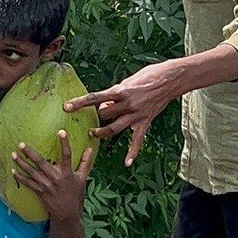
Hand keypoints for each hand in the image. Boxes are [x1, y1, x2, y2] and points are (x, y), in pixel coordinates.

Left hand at [11, 130, 94, 220]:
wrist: (67, 213)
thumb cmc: (75, 195)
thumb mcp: (82, 178)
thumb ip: (85, 163)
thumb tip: (90, 149)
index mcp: (67, 173)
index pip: (67, 155)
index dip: (64, 143)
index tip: (61, 132)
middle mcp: (55, 177)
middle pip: (41, 162)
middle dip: (30, 153)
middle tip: (21, 144)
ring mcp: (46, 185)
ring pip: (31, 172)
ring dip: (21, 163)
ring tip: (13, 154)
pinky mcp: (40, 191)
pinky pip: (27, 183)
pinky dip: (19, 177)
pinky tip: (12, 171)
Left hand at [63, 59, 183, 166]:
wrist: (171, 79)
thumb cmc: (149, 75)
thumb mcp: (128, 81)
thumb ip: (115, 93)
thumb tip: (104, 105)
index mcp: (121, 91)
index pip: (95, 98)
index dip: (80, 103)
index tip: (66, 107)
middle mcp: (127, 104)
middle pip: (104, 115)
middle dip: (97, 115)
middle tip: (95, 115)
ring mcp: (137, 114)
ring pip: (114, 129)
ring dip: (102, 133)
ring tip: (94, 134)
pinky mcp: (146, 122)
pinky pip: (137, 140)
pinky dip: (132, 153)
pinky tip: (127, 163)